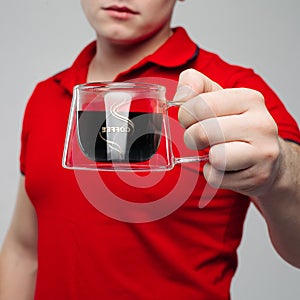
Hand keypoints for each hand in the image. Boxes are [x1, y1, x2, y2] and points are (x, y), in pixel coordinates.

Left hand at [175, 69, 280, 196]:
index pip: (200, 105)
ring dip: (206, 157)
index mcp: (250, 98)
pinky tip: (224, 167)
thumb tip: (180, 97)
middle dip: (192, 137)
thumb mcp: (217, 96)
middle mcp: (261, 124)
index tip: (191, 119)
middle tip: (200, 138)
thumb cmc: (236, 124)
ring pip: (215, 157)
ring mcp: (263, 152)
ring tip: (215, 151)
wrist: (267, 156)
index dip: (186, 115)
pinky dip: (213, 173)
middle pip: (203, 132)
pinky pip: (216, 177)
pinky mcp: (258, 176)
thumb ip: (194, 84)